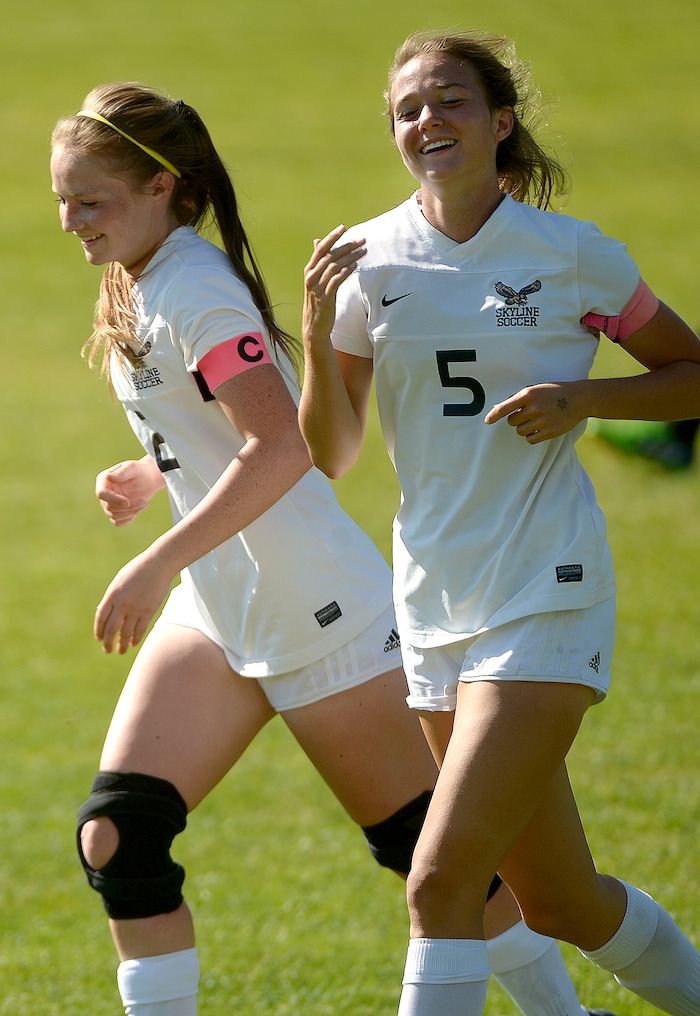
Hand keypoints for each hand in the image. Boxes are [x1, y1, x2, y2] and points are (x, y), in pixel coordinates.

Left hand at [94, 549, 173, 653]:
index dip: (99, 630)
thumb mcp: (119, 582)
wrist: (158, 565)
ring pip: (126, 632)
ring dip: (122, 644)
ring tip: (121, 651)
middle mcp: (122, 603)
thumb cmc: (137, 571)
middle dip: (107, 642)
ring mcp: (136, 608)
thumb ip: (111, 598)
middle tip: (107, 650)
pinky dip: (136, 638)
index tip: (99, 638)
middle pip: (111, 628)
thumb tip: (103, 613)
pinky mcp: (149, 611)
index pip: (101, 617)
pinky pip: (140, 629)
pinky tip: (133, 643)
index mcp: (112, 594)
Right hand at [96, 458, 164, 525]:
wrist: (148, 479)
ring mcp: (108, 504)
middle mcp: (104, 494)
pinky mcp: (116, 513)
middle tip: (144, 500)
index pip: (102, 494)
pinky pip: (118, 522)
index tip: (127, 502)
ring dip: (132, 512)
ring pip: (114, 516)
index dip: (114, 500)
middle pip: (109, 507)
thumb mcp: (132, 468)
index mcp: (103, 481)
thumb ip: (122, 473)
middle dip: (129, 507)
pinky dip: (129, 518)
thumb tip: (109, 477)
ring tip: (145, 502)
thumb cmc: (139, 471)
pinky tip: (139, 509)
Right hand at [303, 225, 365, 343]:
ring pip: (334, 267)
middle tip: (362, 239)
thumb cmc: (318, 301)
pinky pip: (336, 281)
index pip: (321, 249)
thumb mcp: (316, 280)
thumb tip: (317, 241)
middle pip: (330, 256)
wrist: (314, 326)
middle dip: (346, 246)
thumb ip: (319, 262)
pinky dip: (346, 272)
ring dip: (350, 257)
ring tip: (363, 251)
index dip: (332, 237)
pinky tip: (356, 266)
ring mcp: (317, 287)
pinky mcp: (324, 298)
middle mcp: (311, 277)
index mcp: (309, 270)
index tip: (344, 227)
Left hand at [485, 382, 585, 442]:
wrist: (579, 399)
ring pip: (520, 431)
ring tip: (536, 419)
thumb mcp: (536, 389)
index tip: (487, 421)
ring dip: (524, 428)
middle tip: (527, 414)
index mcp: (529, 395)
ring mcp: (543, 420)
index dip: (494, 415)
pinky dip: (532, 435)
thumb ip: (518, 398)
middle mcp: (534, 407)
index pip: (505, 407)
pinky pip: (530, 439)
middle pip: (512, 422)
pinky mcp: (550, 431)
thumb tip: (498, 409)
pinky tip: (539, 428)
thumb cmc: (554, 392)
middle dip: (516, 419)